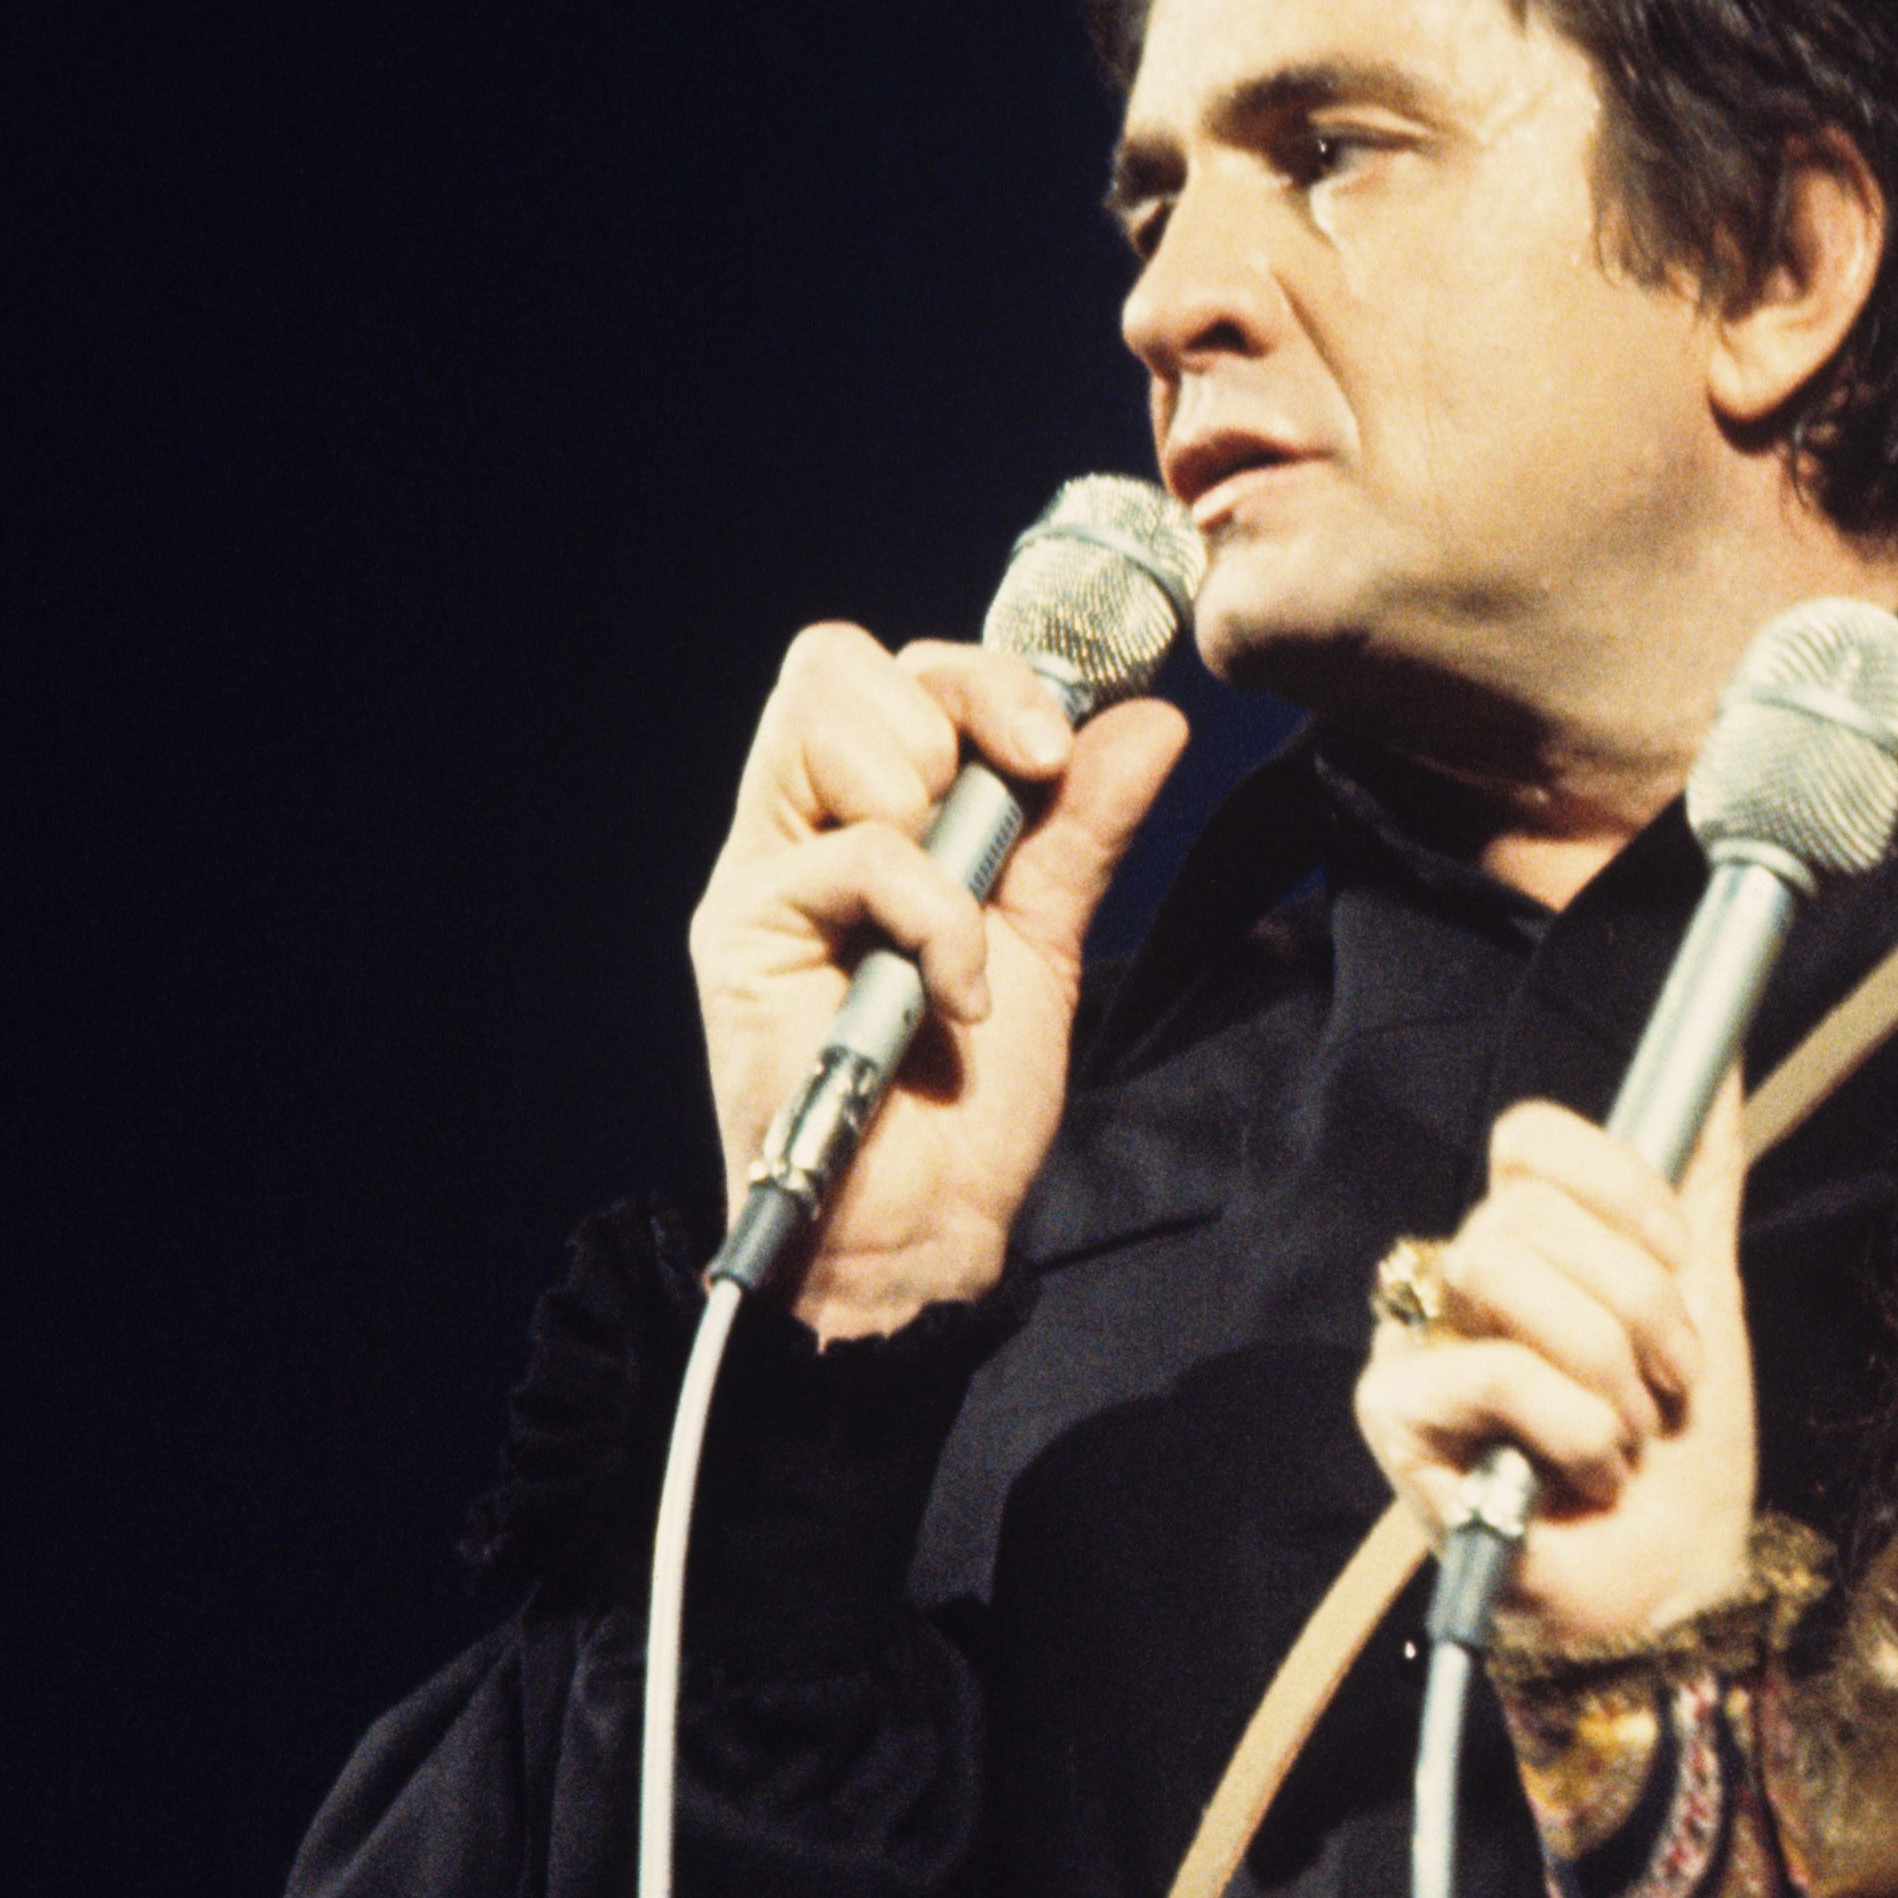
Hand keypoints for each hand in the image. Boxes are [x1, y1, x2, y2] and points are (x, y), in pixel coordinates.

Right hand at [690, 624, 1194, 1337]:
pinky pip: (858, 855)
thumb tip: (1152, 717)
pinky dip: (937, 919)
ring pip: (818, 717)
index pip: (891, 670)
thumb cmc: (964, 1109)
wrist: (917, 1238)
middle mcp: (798, 829)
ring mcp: (765, 874)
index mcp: (861, 818)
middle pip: (832, 659)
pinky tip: (958, 999)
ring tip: (960, 906)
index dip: (982, 675)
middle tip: (1017, 798)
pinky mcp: (746, 931)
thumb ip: (1082, 829)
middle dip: (955, 705)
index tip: (1058, 744)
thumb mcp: (1045, 943)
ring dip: (929, 797)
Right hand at [1355, 1086, 1762, 1654]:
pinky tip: (1586, 1476)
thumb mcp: (1708, 1301)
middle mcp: (1455, 1284)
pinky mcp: (1395, 1419)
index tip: (1680, 1253)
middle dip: (1638, 1306)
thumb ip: (1701, 1183)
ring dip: (1607, 1368)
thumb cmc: (1681, 1458)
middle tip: (1668, 1384)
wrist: (1674, 1590)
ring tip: (1628, 1434)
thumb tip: (1724, 1061)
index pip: (1528, 1138)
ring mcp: (1415, 1348)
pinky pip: (1491, 1367)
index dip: (1616, 1182)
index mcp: (1525, 1244)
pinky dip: (1572, 1427)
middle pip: (1527, 1210)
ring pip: (1503, 1270)